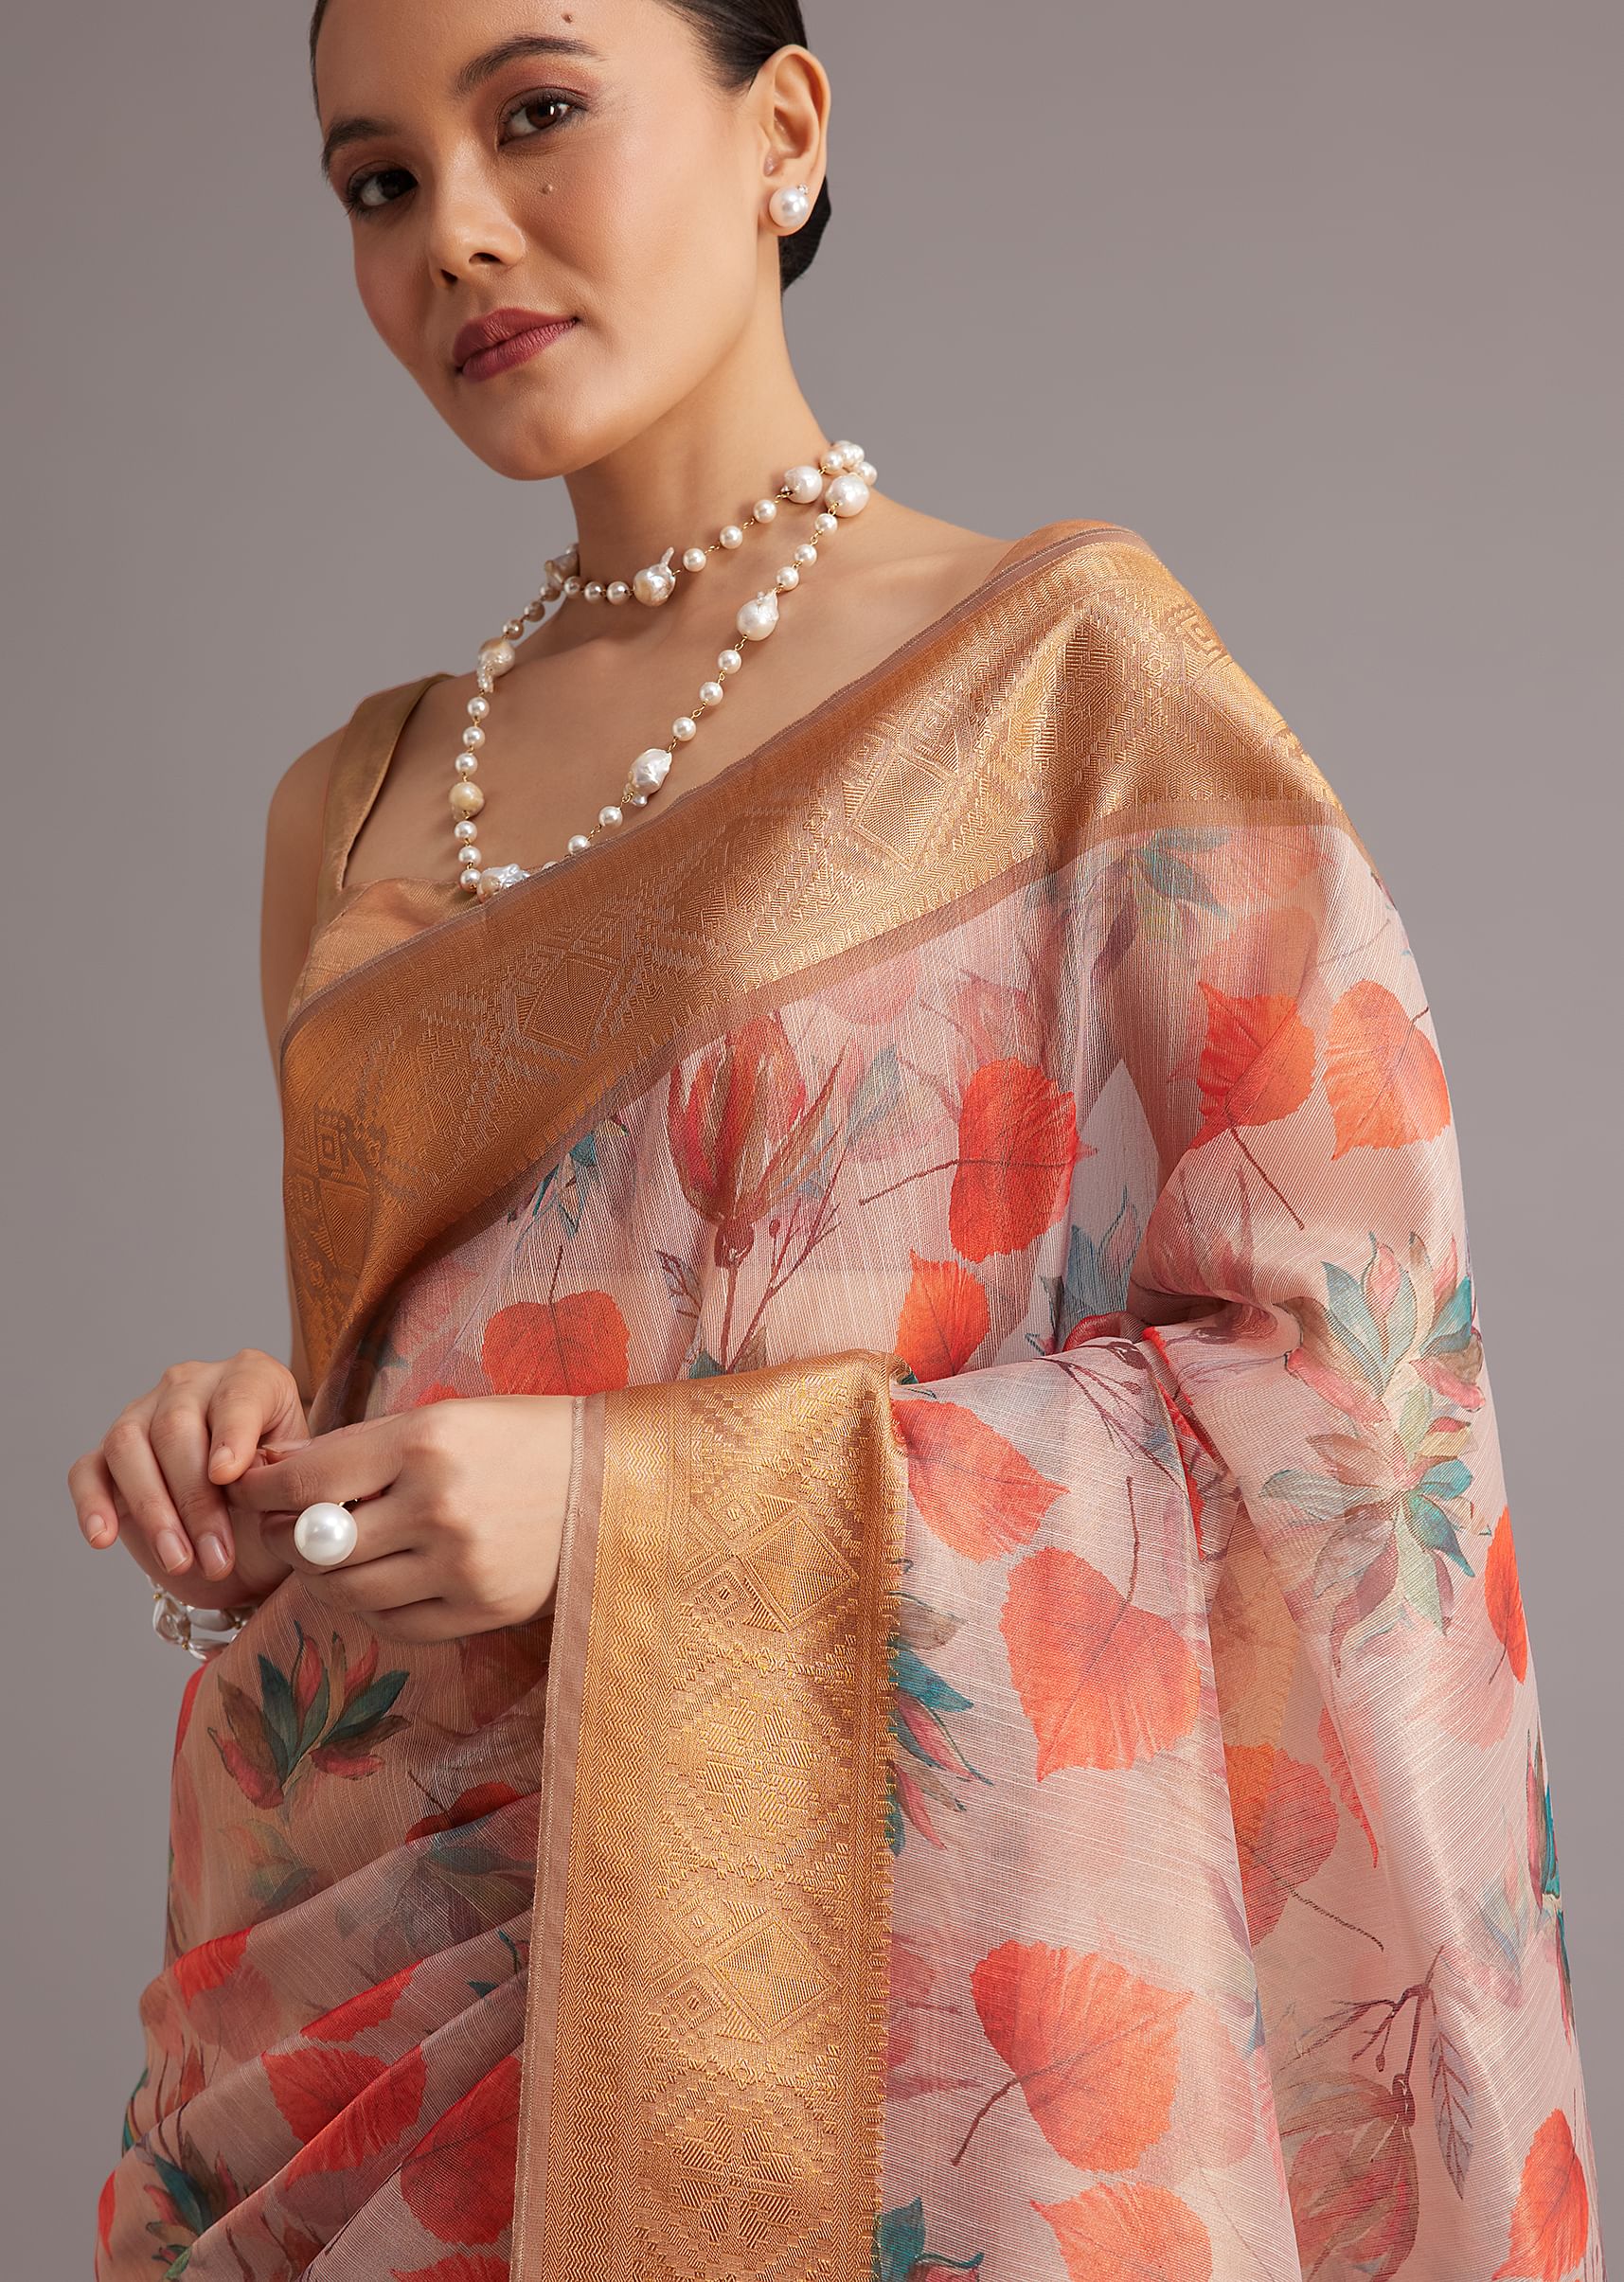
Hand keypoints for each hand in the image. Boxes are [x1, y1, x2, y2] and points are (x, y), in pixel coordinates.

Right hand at [68, 1350, 310, 1602]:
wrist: (248, 1545)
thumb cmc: (280, 1508)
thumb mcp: (301, 1494)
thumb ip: (291, 1480)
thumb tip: (274, 1477)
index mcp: (254, 1380)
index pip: (240, 1394)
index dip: (232, 1433)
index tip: (228, 1476)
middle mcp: (193, 1386)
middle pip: (177, 1426)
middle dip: (196, 1499)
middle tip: (217, 1556)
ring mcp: (143, 1416)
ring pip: (129, 1446)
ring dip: (153, 1510)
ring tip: (180, 1561)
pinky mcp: (105, 1457)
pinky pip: (87, 1472)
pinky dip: (92, 1505)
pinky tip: (104, 1537)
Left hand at [230, 1395, 576, 1642]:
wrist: (615, 1482)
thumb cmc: (521, 1439)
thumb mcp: (444, 1417)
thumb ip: (361, 1447)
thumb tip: (272, 1467)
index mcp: (425, 1441)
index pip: (309, 1476)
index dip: (262, 1486)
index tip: (245, 1487)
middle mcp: (437, 1505)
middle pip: (319, 1543)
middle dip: (285, 1537)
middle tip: (282, 1528)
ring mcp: (459, 1565)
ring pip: (349, 1591)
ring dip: (324, 1577)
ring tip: (331, 1556)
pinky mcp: (479, 1610)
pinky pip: (394, 1623)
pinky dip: (373, 1605)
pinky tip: (381, 1580)